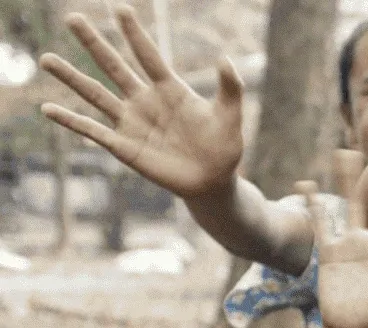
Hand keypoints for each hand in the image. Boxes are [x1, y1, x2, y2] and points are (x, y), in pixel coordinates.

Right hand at [39, 6, 243, 198]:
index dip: (135, 33)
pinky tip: (47, 109)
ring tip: (46, 58)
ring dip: (71, 77)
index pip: (148, 55)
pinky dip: (70, 121)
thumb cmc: (224, 146)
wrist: (213, 181)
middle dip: (94, 43)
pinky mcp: (123, 146)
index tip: (121, 8)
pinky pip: (92, 130)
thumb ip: (230, 87)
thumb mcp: (230, 115)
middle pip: (114, 66)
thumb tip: (224, 58)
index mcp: (171, 89)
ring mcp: (132, 122)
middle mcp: (145, 100)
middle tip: (72, 17)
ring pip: (95, 94)